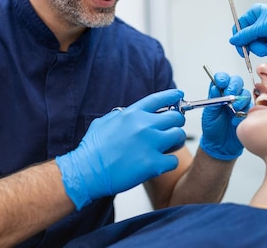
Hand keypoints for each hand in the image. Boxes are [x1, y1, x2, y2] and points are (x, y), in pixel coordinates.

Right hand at [55, 89, 185, 209]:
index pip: (159, 99)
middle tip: (172, 130)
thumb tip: (129, 114)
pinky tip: (159, 164)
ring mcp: (150, 144)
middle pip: (175, 118)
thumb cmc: (92, 149)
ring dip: (176, 142)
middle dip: (176, 123)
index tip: (179, 95)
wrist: (86, 171)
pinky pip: (173, 160)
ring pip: (179, 136)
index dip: (173, 96)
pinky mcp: (153, 164)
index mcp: (132, 114)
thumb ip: (122, 116)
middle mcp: (144, 125)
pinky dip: (168, 163)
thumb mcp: (105, 122)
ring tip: (168, 148)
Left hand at [200, 72, 250, 159]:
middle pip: (237, 82)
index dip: (223, 78)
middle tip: (229, 94)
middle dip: (233, 86)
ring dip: (240, 100)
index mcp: (219, 94)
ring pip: (245, 93)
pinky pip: (251, 107)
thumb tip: (215, 87)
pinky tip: (236, 120)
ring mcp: (240, 104)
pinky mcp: (248, 113)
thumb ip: (213, 100)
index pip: (222, 79)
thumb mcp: (209, 114)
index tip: (221, 82)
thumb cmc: (213, 129)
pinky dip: (244, 112)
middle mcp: (230, 96)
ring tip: (234, 109)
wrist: (220, 145)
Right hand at [228, 4, 266, 56]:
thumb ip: (248, 34)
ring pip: (257, 46)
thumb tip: (233, 40)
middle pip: (247, 40)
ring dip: (266, 49)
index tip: (244, 50)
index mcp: (255, 14)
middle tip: (266, 47)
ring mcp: (266, 30)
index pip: (239, 28)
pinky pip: (266, 48)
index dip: (240, 40)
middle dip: (257, 46)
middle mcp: (259, 21)